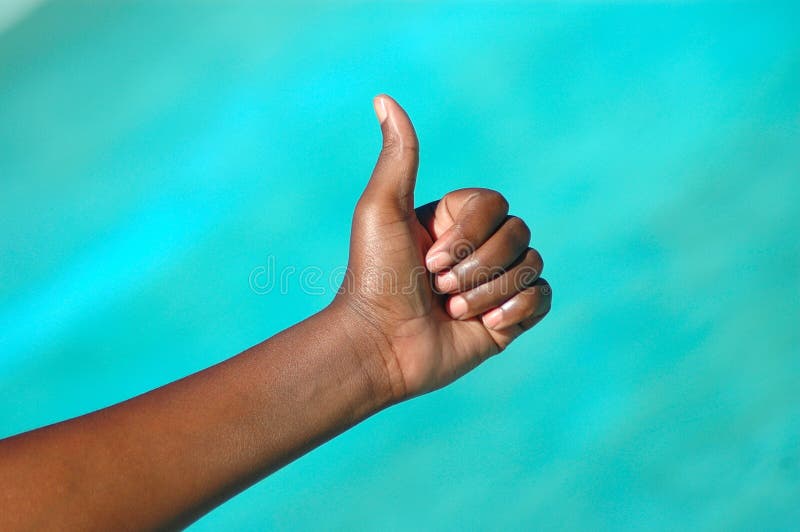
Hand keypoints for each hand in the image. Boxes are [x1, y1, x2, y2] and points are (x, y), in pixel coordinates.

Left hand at [334, 95, 550, 399]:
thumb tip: (383, 98)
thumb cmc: (374, 277)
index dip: (469, 232)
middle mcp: (478, 247)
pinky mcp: (510, 317)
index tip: (428, 258)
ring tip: (451, 310)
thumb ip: (398, 156)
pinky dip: (517, 309)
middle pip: (519, 233)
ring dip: (488, 290)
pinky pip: (544, 296)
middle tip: (436, 288)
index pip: (495, 204)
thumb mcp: (381, 210)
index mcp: (454, 220)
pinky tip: (485, 324)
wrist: (381, 345)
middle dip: (476, 266)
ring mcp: (496, 282)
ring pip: (531, 265)